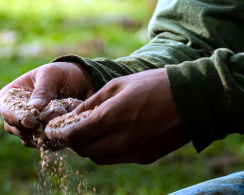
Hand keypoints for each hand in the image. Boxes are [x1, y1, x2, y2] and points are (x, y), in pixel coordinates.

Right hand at [0, 62, 94, 146]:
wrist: (80, 83)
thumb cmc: (60, 74)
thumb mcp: (51, 74)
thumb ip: (43, 89)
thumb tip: (34, 108)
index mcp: (8, 97)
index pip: (7, 111)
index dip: (17, 118)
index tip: (31, 122)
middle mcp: (15, 116)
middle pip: (18, 129)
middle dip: (39, 125)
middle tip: (60, 112)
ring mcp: (28, 130)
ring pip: (34, 139)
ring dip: (51, 129)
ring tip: (68, 113)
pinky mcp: (44, 138)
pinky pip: (48, 144)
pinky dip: (60, 136)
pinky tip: (71, 123)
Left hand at [45, 68, 189, 163]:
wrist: (191, 99)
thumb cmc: (153, 85)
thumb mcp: (118, 85)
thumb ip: (92, 103)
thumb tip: (74, 115)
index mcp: (111, 118)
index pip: (74, 135)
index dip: (60, 134)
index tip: (52, 131)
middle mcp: (120, 140)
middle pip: (84, 150)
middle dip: (73, 141)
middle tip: (70, 130)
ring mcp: (133, 152)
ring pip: (98, 158)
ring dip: (89, 147)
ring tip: (89, 132)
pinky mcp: (144, 158)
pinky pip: (116, 158)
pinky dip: (106, 150)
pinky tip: (110, 136)